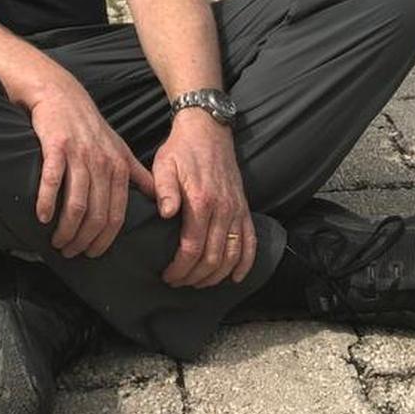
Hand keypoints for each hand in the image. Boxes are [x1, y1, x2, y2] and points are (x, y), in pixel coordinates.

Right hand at [24, 66, 154, 258]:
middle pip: (96, 214)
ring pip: (76, 204)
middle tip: (69, 252)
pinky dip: (47, 203)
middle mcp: (103, 163)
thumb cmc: (90, 127)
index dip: (104, 240)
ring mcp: (79, 155)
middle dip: (82, 240)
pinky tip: (41, 217)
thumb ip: (138, 176)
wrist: (61, 96)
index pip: (116, 215)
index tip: (91, 254)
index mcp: (120, 168)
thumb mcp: (120, 150)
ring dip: (65, 228)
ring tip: (56, 241)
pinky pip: (53, 182)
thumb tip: (160, 202)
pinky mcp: (56, 147)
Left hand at [152, 109, 255, 287]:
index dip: (180, 268)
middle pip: (213, 258)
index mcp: (201, 201)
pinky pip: (250, 242)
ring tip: (199, 282)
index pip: (192, 248)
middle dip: (195, 276)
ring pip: (232, 255)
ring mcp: (236, 210)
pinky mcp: (244, 208)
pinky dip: (245, 263)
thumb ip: (164, 190)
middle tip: (178, 282)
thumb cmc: (181, 150)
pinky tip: (235, 277)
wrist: (207, 131)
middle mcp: (223, 209)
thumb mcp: (164, 166)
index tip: (167, 275)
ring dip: (217, 275)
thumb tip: (166, 213)